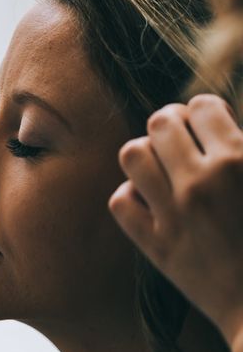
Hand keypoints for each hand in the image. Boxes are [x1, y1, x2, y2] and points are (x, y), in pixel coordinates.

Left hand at [109, 94, 242, 344]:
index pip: (201, 107)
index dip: (203, 111)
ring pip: (132, 155)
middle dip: (169, 123)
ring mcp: (173, 214)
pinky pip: (121, 201)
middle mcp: (200, 182)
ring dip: (145, 153)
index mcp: (239, 160)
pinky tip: (148, 200)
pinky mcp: (156, 245)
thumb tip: (225, 130)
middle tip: (178, 136)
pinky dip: (131, 196)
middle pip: (160, 123)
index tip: (206, 121)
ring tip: (159, 164)